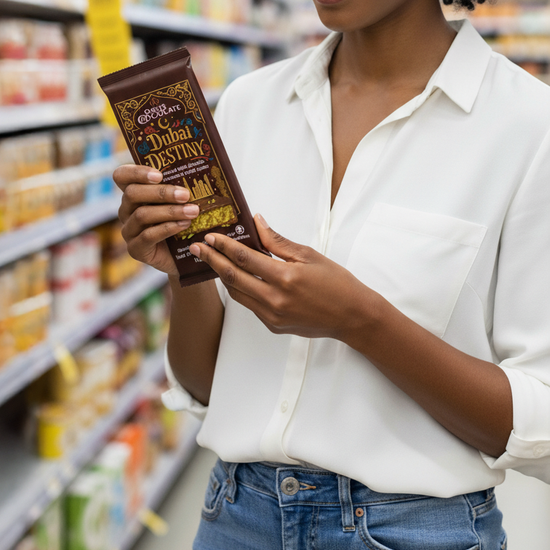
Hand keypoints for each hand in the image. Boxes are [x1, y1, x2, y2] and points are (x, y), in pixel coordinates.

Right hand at [112, 164, 199, 276]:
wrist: (185, 252)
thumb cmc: (184, 220)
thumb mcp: (180, 202)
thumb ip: (180, 188)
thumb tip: (198, 173)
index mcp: (134, 193)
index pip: (121, 176)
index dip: (136, 172)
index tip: (159, 175)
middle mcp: (126, 210)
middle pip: (132, 194)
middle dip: (160, 193)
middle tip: (185, 194)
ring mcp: (128, 230)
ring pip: (141, 215)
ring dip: (170, 211)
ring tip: (192, 211)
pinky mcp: (135, 249)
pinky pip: (147, 235)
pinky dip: (168, 228)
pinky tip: (184, 225)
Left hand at [189, 214, 378, 342]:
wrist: (352, 316)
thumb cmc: (336, 283)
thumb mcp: (309, 255)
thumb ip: (278, 242)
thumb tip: (258, 223)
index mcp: (285, 278)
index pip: (245, 258)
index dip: (225, 246)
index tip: (210, 237)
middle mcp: (275, 299)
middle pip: (234, 278)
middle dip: (213, 261)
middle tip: (197, 249)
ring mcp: (272, 315)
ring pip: (238, 294)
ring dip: (223, 277)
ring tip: (212, 261)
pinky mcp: (273, 325)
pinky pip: (250, 305)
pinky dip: (241, 290)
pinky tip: (237, 278)